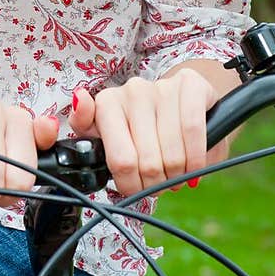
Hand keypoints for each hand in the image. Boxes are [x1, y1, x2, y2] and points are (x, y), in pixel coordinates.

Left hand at [68, 68, 223, 197]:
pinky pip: (193, 131)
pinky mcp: (190, 86)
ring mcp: (162, 87)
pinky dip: (196, 158)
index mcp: (108, 103)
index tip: (137, 189)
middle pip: (148, 162)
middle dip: (155, 184)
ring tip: (175, 176)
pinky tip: (194, 167)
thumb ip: (85, 124)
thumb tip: (79, 100)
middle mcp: (133, 90)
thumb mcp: (107, 131)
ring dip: (177, 175)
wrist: (178, 99)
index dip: (132, 185)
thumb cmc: (139, 124)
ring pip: (172, 152)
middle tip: (158, 185)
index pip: (121, 160)